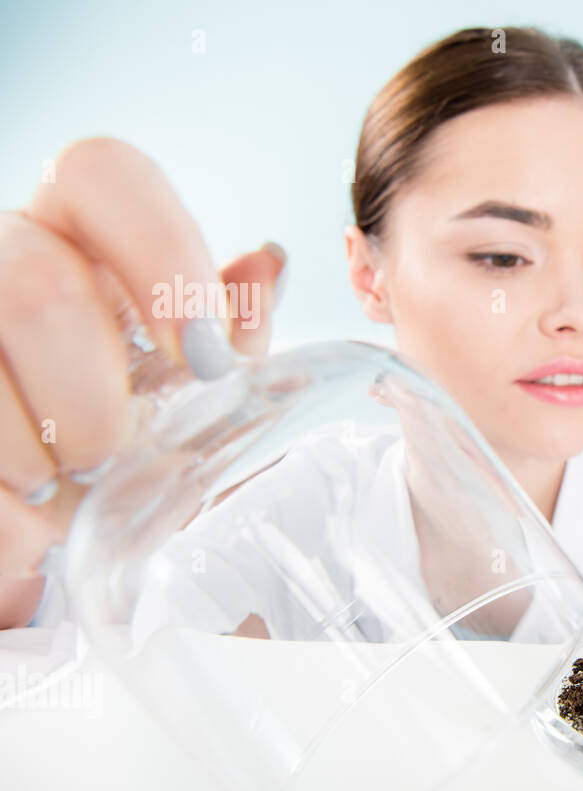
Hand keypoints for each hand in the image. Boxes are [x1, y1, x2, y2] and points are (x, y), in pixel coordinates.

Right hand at [0, 137, 286, 626]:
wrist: (52, 536)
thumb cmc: (128, 453)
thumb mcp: (195, 397)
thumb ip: (231, 334)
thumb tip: (266, 265)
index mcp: (76, 236)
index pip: (103, 172)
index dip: (160, 254)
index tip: (204, 359)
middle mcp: (0, 253)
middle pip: (37, 284)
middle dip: (94, 396)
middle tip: (115, 452)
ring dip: (42, 445)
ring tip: (67, 484)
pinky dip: (11, 497)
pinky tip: (30, 510)